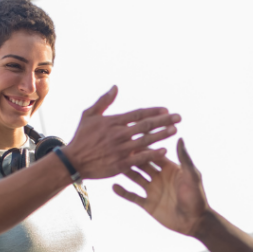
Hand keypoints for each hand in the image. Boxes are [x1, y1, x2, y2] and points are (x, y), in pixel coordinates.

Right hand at [62, 86, 179, 179]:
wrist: (73, 161)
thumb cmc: (81, 137)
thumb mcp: (88, 115)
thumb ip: (104, 102)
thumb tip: (116, 87)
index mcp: (112, 121)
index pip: (138, 114)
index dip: (153, 111)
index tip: (167, 110)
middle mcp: (118, 134)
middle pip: (146, 125)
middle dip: (164, 121)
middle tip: (179, 118)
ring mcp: (120, 150)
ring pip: (146, 140)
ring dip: (162, 135)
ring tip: (175, 130)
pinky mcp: (120, 164)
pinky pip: (140, 158)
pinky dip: (152, 154)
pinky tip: (164, 151)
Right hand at [113, 138, 209, 236]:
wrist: (194, 221)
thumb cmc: (197, 197)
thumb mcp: (191, 176)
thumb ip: (184, 158)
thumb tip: (180, 138)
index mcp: (169, 168)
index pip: (154, 155)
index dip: (144, 148)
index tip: (132, 140)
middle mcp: (159, 177)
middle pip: (142, 165)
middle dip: (132, 158)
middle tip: (118, 150)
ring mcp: (153, 191)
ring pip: (136, 179)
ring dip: (126, 172)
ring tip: (113, 166)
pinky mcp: (148, 204)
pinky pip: (133, 197)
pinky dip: (123, 192)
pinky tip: (113, 186)